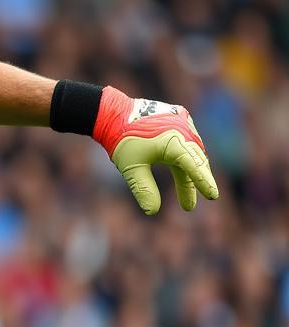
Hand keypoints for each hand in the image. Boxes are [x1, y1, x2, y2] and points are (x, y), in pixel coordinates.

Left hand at [93, 87, 218, 214]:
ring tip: (186, 197)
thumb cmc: (122, 141)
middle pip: (195, 160)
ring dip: (190, 173)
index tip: (213, 196)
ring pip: (192, 151)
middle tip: (190, 206)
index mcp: (174, 140)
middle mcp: (183, 128)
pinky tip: (184, 173)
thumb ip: (144, 189)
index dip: (203, 182)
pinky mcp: (179, 118)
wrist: (113, 114)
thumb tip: (152, 212)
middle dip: (195, 183)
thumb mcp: (131, 168)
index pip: (193, 165)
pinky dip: (186, 157)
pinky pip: (188, 140)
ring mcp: (182, 121)